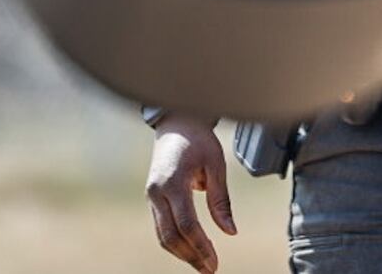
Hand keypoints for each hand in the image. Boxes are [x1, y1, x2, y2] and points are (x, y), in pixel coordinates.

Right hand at [145, 116, 235, 272]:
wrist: (176, 122)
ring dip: (181, 253)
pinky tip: (191, 249)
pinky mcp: (152, 198)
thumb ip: (220, 200)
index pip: (187, 224)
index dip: (201, 247)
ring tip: (202, 264)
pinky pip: (161, 226)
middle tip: (210, 269)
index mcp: (173, 182)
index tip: (215, 262)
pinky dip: (175, 241)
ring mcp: (151, 196)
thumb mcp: (216, 165)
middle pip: (170, 236)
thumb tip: (230, 232)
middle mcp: (157, 192)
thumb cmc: (198, 140)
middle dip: (191, 256)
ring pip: (162, 235)